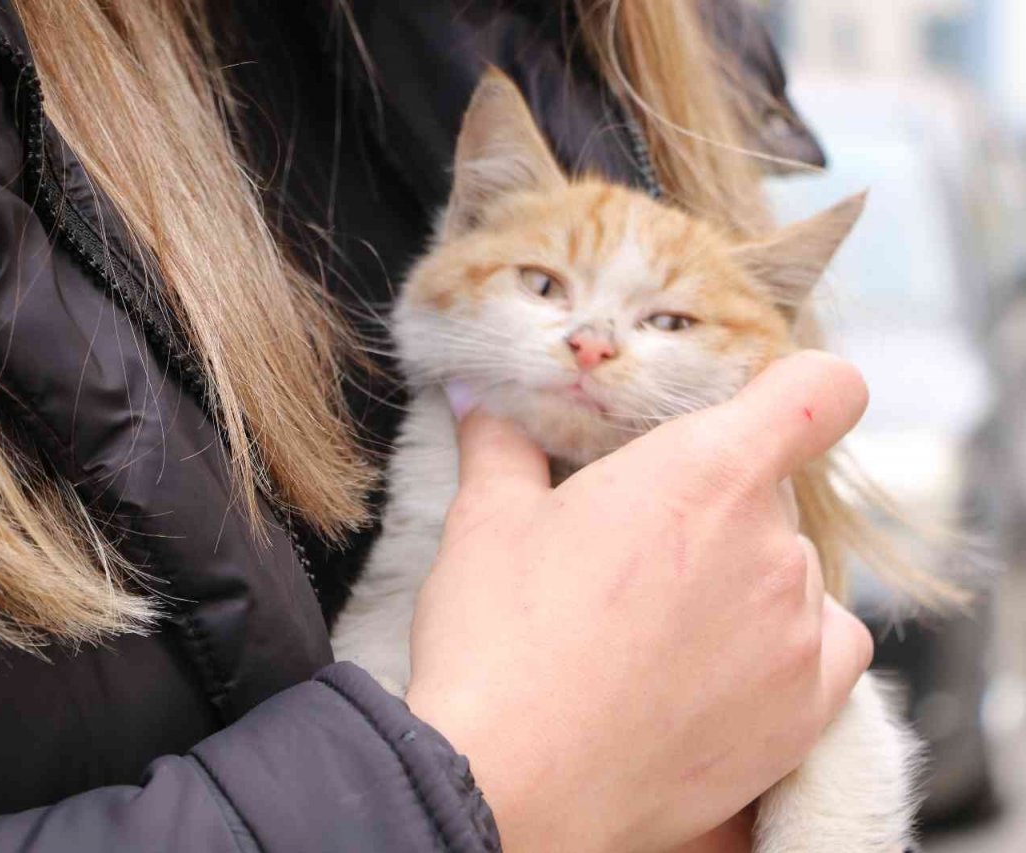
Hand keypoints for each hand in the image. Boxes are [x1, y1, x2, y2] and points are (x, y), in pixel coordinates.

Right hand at [405, 351, 874, 852]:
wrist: (515, 782)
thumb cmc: (498, 642)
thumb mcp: (486, 522)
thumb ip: (502, 446)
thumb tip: (483, 401)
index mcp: (704, 471)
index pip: (818, 390)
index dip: (800, 388)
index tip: (764, 409)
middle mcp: (770, 543)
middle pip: (770, 493)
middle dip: (712, 507)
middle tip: (638, 549)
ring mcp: (795, 630)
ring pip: (790, 571)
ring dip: (741, 580)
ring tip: (658, 626)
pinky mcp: (805, 709)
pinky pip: (827, 646)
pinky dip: (786, 645)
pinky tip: (717, 667)